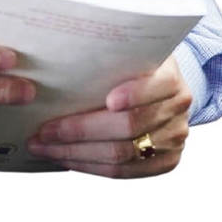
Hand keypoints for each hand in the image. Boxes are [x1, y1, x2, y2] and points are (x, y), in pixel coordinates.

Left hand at [26, 55, 191, 176]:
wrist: (162, 84)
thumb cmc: (133, 62)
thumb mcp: (128, 48)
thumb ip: (107, 50)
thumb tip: (60, 49)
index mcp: (171, 78)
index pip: (154, 88)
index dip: (134, 95)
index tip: (108, 100)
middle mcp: (177, 111)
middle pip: (129, 127)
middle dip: (81, 130)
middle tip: (45, 130)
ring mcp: (173, 139)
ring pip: (122, 155)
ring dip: (77, 153)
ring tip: (45, 146)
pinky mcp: (165, 161)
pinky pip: (126, 172)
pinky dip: (92, 166)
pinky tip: (66, 158)